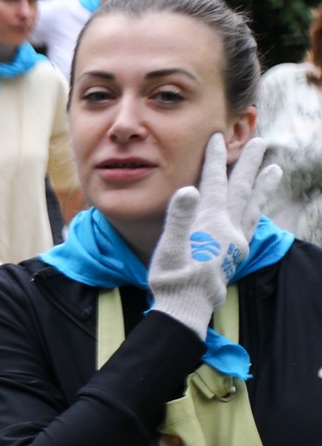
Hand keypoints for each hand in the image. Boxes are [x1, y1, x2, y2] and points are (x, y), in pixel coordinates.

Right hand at [149, 135, 280, 338]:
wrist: (187, 308)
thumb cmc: (172, 278)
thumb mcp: (170, 247)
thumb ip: (179, 216)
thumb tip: (188, 188)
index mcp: (211, 222)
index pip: (214, 182)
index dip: (215, 159)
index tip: (217, 138)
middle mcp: (229, 228)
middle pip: (242, 188)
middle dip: (249, 163)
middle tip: (261, 141)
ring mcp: (236, 241)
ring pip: (254, 205)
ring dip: (263, 185)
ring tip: (275, 169)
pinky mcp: (237, 254)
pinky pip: (251, 224)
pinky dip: (257, 209)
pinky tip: (258, 207)